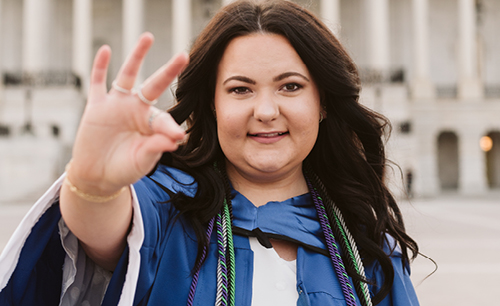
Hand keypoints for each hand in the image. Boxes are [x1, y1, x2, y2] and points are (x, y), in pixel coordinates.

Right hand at [68, 32, 188, 195]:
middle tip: (184, 56)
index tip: (177, 137)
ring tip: (148, 37)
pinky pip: (98, 82)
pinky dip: (100, 66)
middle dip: (169, 71)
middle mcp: (137, 109)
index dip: (170, 128)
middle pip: (155, 85)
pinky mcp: (96, 107)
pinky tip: (106, 50)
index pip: (164, 119)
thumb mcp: (142, 161)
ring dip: (137, 56)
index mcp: (152, 124)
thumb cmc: (124, 169)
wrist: (97, 175)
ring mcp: (117, 105)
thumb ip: (157, 148)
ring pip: (128, 75)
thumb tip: (176, 138)